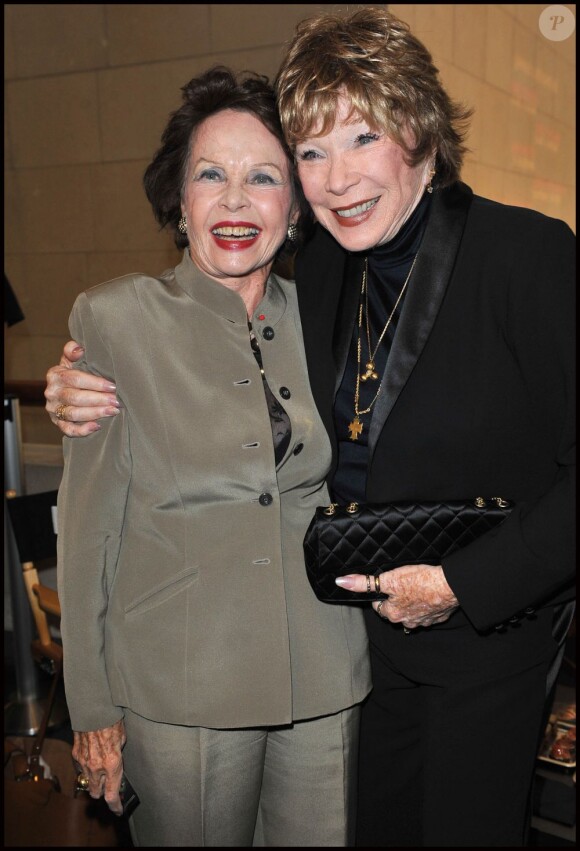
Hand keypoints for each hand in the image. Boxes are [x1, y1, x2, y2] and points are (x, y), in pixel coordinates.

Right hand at [45, 340, 119, 436]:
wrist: (64, 389)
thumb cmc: (73, 372)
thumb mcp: (71, 359)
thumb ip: (72, 350)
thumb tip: (79, 349)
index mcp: (55, 375)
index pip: (75, 379)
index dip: (95, 383)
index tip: (112, 386)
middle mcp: (52, 393)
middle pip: (75, 398)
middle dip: (98, 400)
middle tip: (116, 401)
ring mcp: (54, 409)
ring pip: (73, 414)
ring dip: (95, 413)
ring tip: (113, 411)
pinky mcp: (58, 423)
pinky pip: (68, 430)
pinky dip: (82, 430)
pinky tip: (97, 426)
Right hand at [72, 718, 125, 815]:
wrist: (94, 710)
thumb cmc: (112, 722)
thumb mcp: (122, 740)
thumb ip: (118, 757)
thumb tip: (116, 766)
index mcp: (112, 764)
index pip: (112, 795)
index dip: (116, 806)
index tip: (119, 810)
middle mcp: (97, 767)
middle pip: (97, 793)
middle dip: (103, 793)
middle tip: (109, 787)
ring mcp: (84, 763)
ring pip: (87, 783)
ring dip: (94, 781)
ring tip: (100, 772)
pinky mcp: (76, 756)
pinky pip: (80, 770)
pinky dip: (86, 769)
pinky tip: (91, 760)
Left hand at [336, 564, 458, 628]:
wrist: (450, 586)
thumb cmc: (420, 581)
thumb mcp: (388, 578)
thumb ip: (364, 583)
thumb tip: (342, 582)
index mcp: (393, 614)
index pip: (378, 606)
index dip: (380, 594)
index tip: (384, 585)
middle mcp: (407, 622)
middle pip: (395, 611)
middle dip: (396, 600)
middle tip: (401, 584)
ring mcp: (424, 621)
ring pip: (412, 613)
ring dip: (412, 604)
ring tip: (416, 588)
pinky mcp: (438, 617)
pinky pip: (429, 612)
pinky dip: (428, 605)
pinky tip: (430, 594)